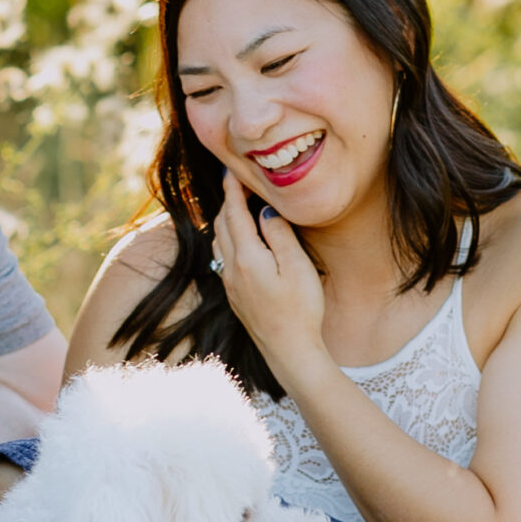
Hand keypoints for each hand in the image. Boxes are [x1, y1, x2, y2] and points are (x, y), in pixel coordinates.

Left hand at [210, 170, 327, 370]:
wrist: (289, 351)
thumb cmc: (300, 309)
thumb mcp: (297, 267)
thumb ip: (279, 234)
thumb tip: (265, 210)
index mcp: (247, 257)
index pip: (234, 213)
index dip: (233, 189)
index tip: (233, 170)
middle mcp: (232, 269)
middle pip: (222, 225)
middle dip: (228, 201)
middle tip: (238, 183)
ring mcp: (231, 284)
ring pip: (220, 242)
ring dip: (226, 220)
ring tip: (239, 206)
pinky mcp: (235, 296)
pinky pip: (224, 258)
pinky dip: (228, 239)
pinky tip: (239, 240)